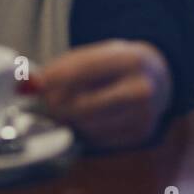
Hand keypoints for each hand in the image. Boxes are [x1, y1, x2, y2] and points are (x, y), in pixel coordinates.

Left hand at [30, 40, 172, 150]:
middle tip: (43, 102)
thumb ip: (66, 66)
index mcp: (131, 60)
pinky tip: (82, 120)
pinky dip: (83, 131)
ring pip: (86, 126)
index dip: (52, 80)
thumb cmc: (120, 64)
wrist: (160, 78)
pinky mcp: (140, 136)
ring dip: (67, 120)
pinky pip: (97, 140)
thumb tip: (33, 84)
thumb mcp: (98, 53)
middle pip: (81, 106)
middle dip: (55, 106)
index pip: (80, 71)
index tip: (35, 85)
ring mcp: (143, 116)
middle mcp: (141, 90)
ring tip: (62, 109)